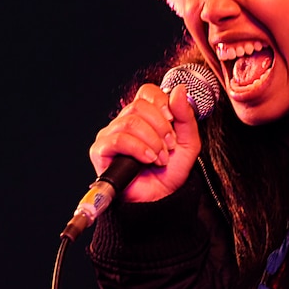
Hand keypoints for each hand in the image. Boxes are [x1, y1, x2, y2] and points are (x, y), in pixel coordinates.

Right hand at [87, 80, 203, 203]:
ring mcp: (110, 135)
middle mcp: (124, 122)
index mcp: (143, 116)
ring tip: (159, 158)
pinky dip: (138, 148)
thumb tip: (179, 89)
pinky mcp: (100, 151)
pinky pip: (118, 139)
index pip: (147, 92)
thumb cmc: (169, 172)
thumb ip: (185, 115)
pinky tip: (147, 159)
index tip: (172, 122)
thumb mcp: (188, 141)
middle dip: (160, 127)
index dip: (161, 103)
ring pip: (130, 122)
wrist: (160, 199)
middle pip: (139, 106)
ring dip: (151, 141)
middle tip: (168, 146)